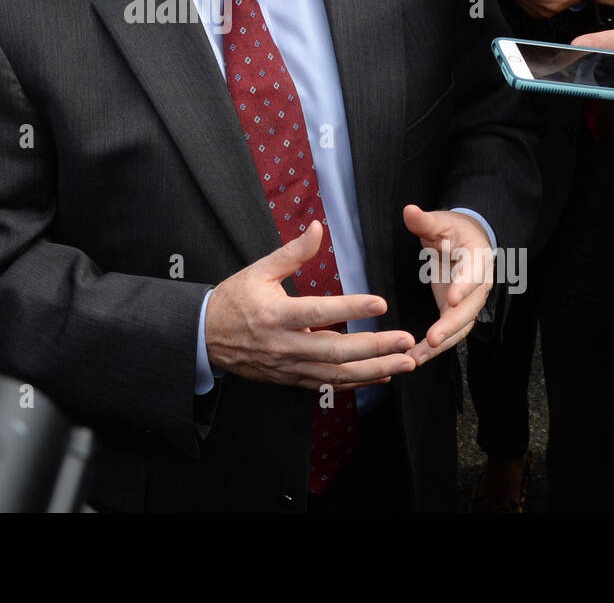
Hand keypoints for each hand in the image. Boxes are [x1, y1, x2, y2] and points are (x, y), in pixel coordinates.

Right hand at [205, 222, 415, 390]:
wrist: (206, 336)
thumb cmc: (234, 299)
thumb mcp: (259, 270)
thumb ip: (292, 252)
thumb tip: (317, 228)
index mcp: (276, 314)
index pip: (319, 312)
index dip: (351, 309)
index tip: (380, 302)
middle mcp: (284, 345)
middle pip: (336, 351)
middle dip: (376, 347)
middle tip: (407, 340)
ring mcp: (288, 366)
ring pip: (337, 374)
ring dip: (375, 370)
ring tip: (406, 362)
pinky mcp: (290, 379)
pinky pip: (328, 385)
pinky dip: (356, 382)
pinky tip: (381, 375)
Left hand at [402, 205, 494, 363]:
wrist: (467, 241)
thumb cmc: (454, 230)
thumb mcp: (440, 222)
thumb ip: (425, 221)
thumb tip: (409, 211)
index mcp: (478, 259)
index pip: (473, 274)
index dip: (464, 287)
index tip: (451, 300)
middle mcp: (479, 285)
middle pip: (469, 309)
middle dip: (451, 325)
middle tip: (432, 339)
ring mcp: (470, 303)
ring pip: (460, 328)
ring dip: (441, 344)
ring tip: (417, 357)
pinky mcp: (457, 314)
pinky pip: (449, 334)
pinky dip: (433, 348)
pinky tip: (413, 358)